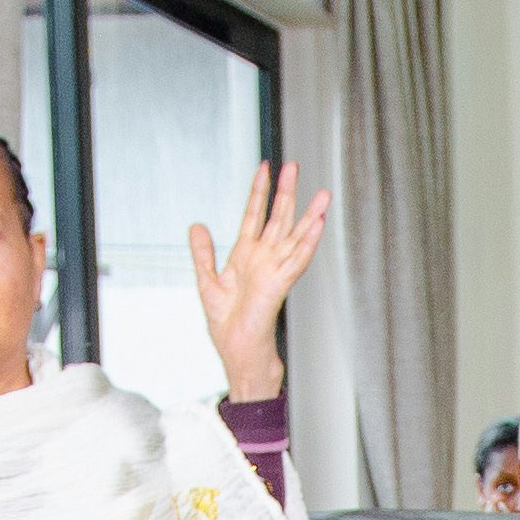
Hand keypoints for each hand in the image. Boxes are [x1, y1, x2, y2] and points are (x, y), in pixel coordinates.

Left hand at [188, 160, 332, 403]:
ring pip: (294, 236)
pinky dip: (307, 243)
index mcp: (246, 256)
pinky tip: (317, 225)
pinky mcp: (278, 286)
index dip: (259, 191)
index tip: (265, 167)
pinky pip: (296, 261)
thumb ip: (203, 253)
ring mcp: (274, 272)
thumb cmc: (227, 326)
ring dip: (309, 215)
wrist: (237, 354)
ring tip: (322, 194)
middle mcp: (264, 260)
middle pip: (279, 219)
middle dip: (286, 192)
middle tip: (295, 165)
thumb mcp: (207, 282)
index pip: (255, 215)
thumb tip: (197, 225)